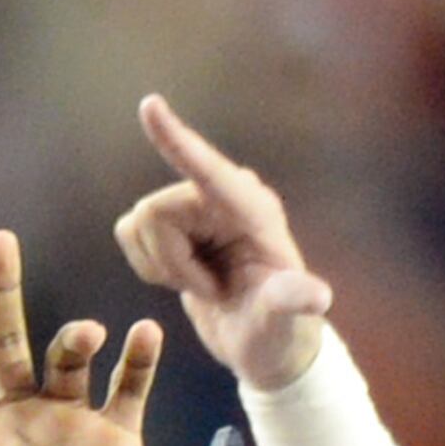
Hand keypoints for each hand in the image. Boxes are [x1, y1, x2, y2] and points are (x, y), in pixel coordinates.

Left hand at [0, 231, 161, 445]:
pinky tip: (144, 335)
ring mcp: (69, 425)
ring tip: (85, 335)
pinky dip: (137, 362)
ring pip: (68, 361)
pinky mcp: (116, 442)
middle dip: (0, 293)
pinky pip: (127, 390)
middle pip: (7, 343)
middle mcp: (19, 419)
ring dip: (74, 341)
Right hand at [115, 98, 330, 393]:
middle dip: (170, 263)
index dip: (176, 139)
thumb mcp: (287, 319)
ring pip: (135, 224)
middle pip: (153, 213)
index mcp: (253, 209)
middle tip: (210, 288)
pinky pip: (129, 232)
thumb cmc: (280, 330)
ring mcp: (196, 207)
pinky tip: (185, 277)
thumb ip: (293, 302)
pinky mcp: (173, 223)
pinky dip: (148, 265)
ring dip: (159, 266)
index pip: (207, 169)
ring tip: (202, 283)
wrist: (263, 341)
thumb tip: (316, 298)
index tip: (149, 104)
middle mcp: (222, 197)